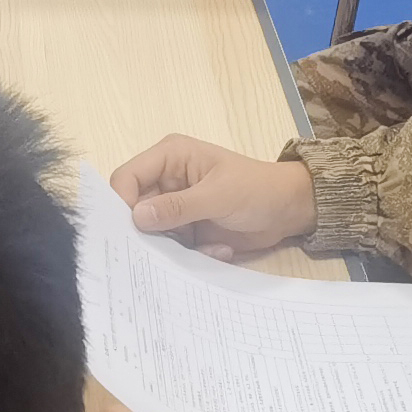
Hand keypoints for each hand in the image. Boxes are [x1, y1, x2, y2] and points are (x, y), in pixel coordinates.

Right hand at [111, 134, 316, 259]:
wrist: (289, 210)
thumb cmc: (256, 189)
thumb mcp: (219, 195)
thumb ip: (178, 206)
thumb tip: (137, 217)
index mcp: (169, 158)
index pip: (127, 177)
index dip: (122, 203)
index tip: (131, 231)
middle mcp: (166, 181)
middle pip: (134, 209)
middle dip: (148, 232)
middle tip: (163, 251)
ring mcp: (175, 208)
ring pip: (152, 233)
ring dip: (175, 247)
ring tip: (206, 246)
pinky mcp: (186, 229)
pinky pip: (173, 247)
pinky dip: (193, 253)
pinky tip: (220, 247)